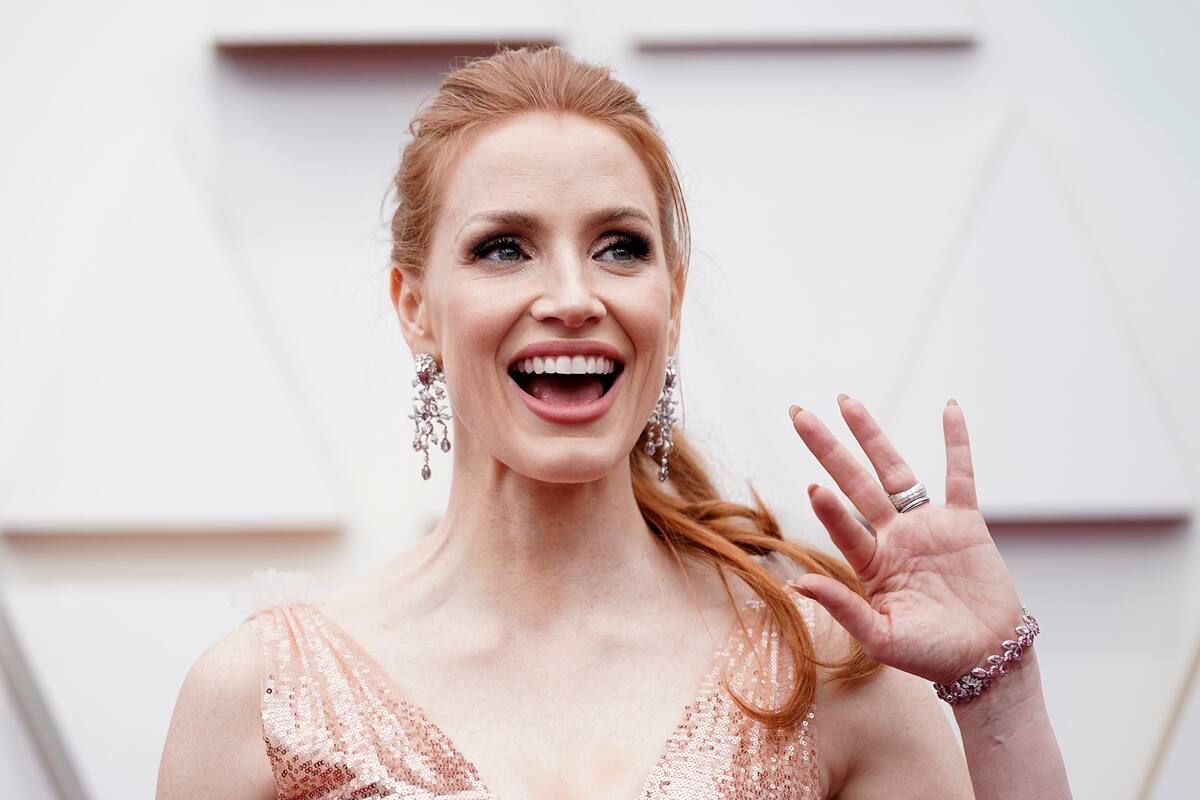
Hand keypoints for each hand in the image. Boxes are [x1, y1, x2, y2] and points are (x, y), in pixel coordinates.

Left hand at [787, 395, 1024, 686]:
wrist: (986, 660)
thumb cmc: (931, 654)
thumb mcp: (881, 637)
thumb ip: (843, 607)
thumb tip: (796, 585)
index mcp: (871, 563)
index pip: (843, 526)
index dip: (829, 509)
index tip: (813, 488)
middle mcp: (893, 536)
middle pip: (854, 481)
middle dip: (827, 448)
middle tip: (797, 413)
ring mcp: (927, 526)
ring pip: (895, 470)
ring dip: (871, 435)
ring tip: (845, 401)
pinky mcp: (964, 523)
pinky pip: (960, 475)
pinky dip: (956, 442)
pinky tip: (949, 408)